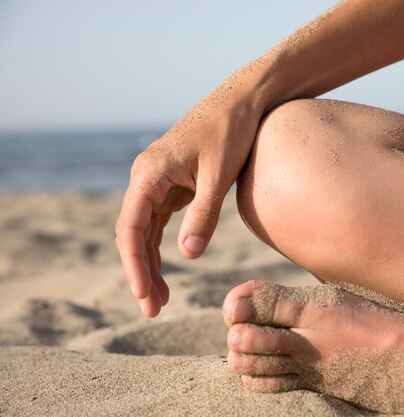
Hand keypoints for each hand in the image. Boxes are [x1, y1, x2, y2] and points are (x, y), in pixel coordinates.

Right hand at [115, 89, 262, 316]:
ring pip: (145, 231)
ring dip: (150, 264)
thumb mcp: (220, 175)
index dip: (135, 264)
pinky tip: (166, 271)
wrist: (242, 102)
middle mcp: (146, 177)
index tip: (143, 295)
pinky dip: (161, 247)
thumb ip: (205, 214)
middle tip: (153, 309)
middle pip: (133, 234)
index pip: (131, 227)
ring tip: (161, 300)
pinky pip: (159, 222)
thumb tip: (189, 255)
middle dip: (141, 272)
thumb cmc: (231, 131)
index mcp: (149, 172)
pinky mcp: (172, 185)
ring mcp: (157, 181)